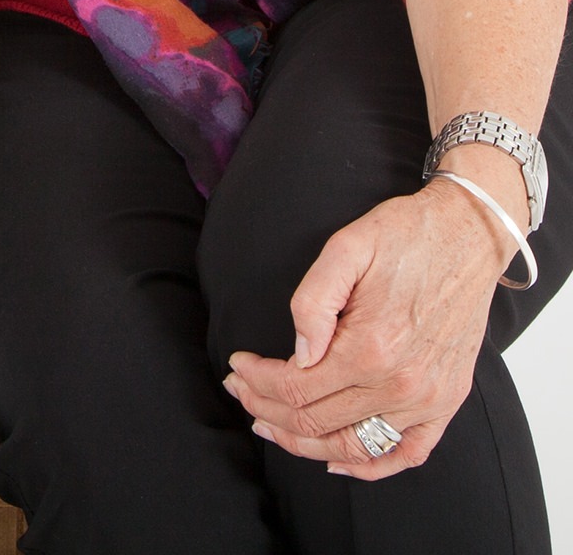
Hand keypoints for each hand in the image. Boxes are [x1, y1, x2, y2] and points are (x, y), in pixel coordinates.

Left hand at [222, 177, 513, 477]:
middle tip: (240, 391)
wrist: (466, 236)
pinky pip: (407, 453)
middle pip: (317, 420)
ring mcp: (428, 400)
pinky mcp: (446, 403)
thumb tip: (298, 355)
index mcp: (371, 348)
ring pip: (354, 446)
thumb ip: (313, 302)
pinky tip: (337, 460)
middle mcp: (401, 385)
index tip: (236, 366)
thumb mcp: (345, 249)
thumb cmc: (405, 237)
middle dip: (267, 410)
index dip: (257, 381)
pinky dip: (370, 466)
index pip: (296, 386)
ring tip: (270, 426)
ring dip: (305, 442)